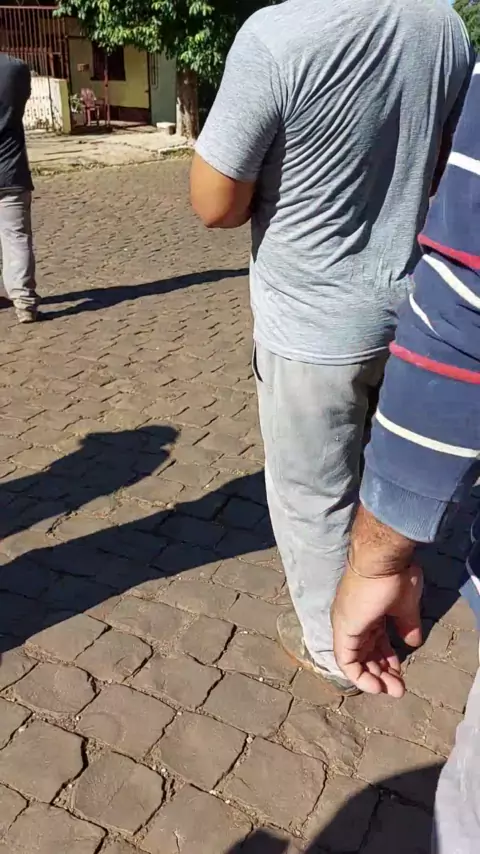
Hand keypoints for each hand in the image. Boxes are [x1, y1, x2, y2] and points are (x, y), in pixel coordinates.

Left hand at [332, 563, 423, 696]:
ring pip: (356, 660)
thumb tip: (412, 642)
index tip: (401, 673)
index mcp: (366, 612)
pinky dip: (359, 676)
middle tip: (399, 689)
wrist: (381, 560)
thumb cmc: (394, 577)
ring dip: (374, 677)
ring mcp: (346, 624)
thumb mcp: (405, 605)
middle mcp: (352, 619)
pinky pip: (346, 661)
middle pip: (365, 653)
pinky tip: (375, 686)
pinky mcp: (343, 630)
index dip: (388, 660)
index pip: (374, 642)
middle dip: (383, 673)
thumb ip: (407, 625)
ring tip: (392, 690)